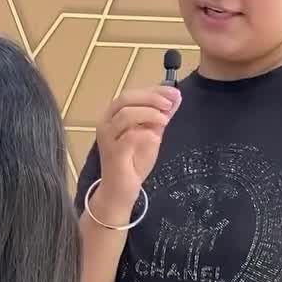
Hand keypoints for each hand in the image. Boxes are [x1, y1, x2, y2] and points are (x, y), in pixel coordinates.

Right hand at [94, 86, 181, 211]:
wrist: (121, 190)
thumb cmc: (133, 163)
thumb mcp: (152, 134)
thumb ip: (161, 116)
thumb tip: (175, 97)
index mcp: (114, 116)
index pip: (132, 94)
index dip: (154, 90)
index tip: (174, 92)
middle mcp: (106, 123)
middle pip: (125, 99)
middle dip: (151, 98)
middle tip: (169, 104)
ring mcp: (108, 139)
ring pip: (125, 115)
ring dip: (149, 114)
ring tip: (165, 121)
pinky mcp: (113, 154)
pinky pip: (129, 137)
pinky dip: (145, 134)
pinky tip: (156, 138)